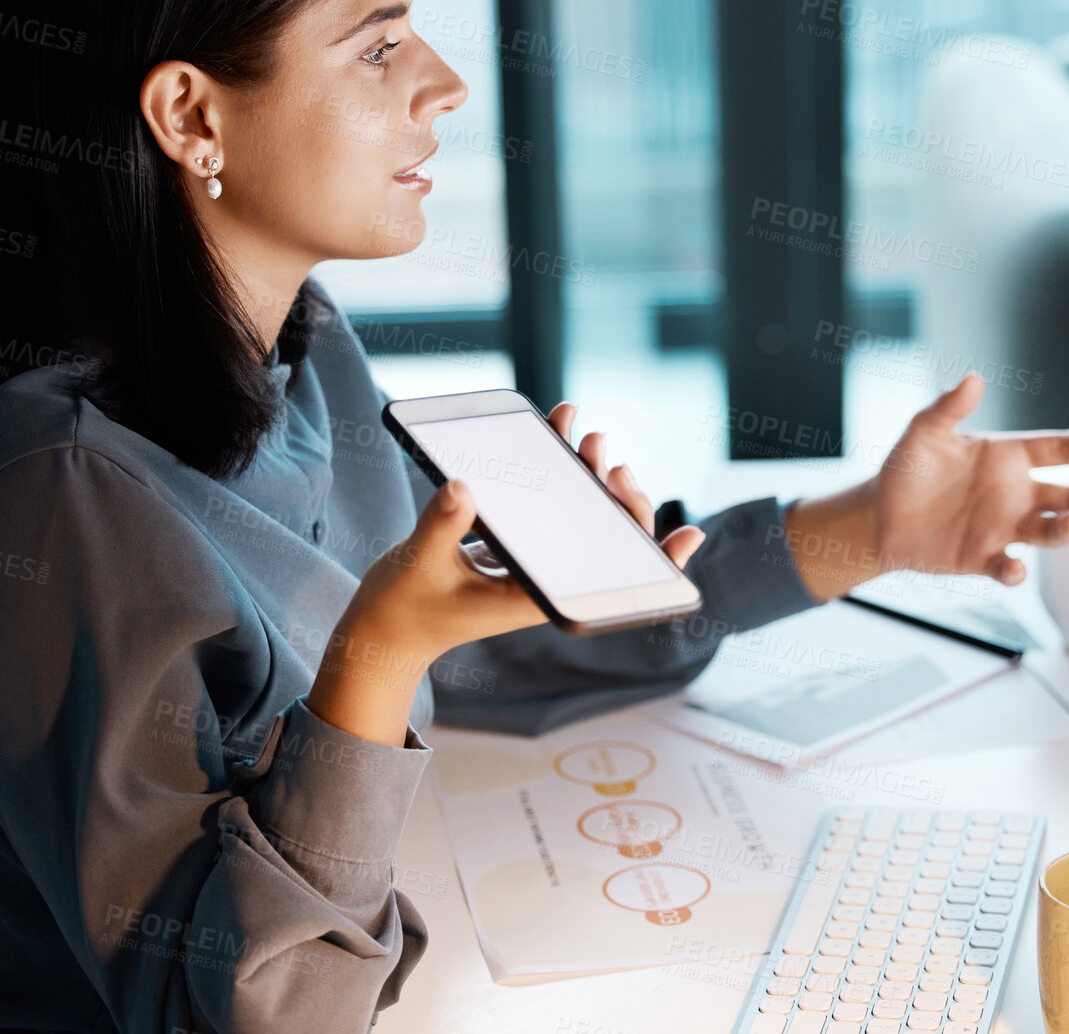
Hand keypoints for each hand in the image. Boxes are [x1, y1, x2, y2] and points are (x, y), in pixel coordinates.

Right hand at [308, 403, 705, 743]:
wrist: (380, 631)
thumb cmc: (401, 609)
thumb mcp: (418, 564)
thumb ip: (441, 527)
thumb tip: (464, 487)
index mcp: (534, 598)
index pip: (610, 578)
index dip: (655, 559)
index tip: (688, 533)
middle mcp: (540, 581)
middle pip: (601, 539)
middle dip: (617, 497)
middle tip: (607, 454)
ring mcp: (527, 564)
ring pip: (576, 520)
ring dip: (589, 480)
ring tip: (591, 437)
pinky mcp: (509, 549)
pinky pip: (545, 509)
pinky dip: (556, 478)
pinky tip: (564, 441)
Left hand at [874, 372, 1068, 585]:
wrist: (878, 517)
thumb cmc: (906, 469)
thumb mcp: (924, 433)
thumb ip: (948, 408)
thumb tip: (974, 379)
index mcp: (1008, 457)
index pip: (1061, 448)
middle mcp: (1015, 494)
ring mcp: (1003, 529)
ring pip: (1048, 532)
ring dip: (1065, 530)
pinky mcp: (982, 559)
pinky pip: (1008, 568)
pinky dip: (1015, 571)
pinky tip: (1015, 568)